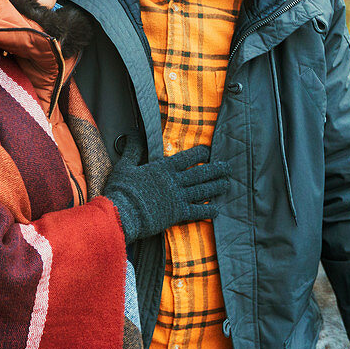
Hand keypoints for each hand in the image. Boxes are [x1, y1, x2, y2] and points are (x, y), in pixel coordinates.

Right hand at [103, 140, 228, 242]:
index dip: (199, 153)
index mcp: (163, 168)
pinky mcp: (177, 214)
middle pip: (200, 173)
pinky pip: (197, 211)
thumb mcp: (124, 166)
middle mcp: (174, 181)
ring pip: (202, 190)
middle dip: (215, 169)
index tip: (208, 151)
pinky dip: (208, 210)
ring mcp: (178, 198)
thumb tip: (134, 134)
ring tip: (227, 184)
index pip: (186, 158)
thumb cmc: (121, 190)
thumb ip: (133, 150)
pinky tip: (217, 209)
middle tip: (227, 167)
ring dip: (216, 187)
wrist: (122, 213)